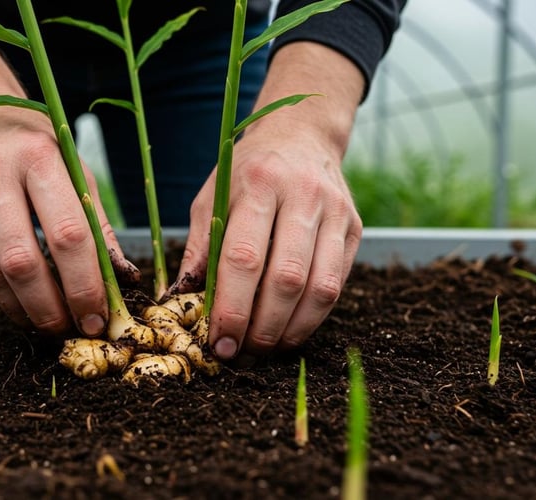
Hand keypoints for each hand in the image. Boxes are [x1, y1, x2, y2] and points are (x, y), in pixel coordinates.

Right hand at [0, 103, 124, 336]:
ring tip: (47, 324)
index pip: (67, 234)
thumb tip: (119, 279)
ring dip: (22, 309)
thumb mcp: (73, 167)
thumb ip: (95, 222)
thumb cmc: (34, 144)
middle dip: (50, 308)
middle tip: (70, 330)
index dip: (85, 285)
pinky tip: (19, 302)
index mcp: (37, 156)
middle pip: (22, 261)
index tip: (98, 317)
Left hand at [172, 42, 365, 358]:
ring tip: (266, 347)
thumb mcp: (212, 198)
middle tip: (242, 351)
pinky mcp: (355, 229)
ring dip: (291, 329)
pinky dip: (313, 316)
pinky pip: (338, 284)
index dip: (232, 307)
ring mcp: (336, 212)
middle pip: (286, 278)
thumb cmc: (246, 173)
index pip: (244, 257)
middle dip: (262, 326)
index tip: (218, 341)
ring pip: (321, 288)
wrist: (300, 136)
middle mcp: (303, 195)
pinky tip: (290, 328)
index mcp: (258, 184)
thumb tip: (180, 300)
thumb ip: (199, 248)